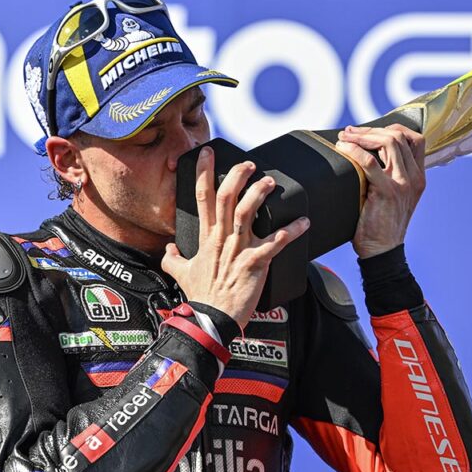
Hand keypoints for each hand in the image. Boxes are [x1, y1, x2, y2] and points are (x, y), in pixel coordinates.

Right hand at [161, 146, 309, 329]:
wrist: (212, 319)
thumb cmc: (200, 297)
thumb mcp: (180, 273)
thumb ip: (173, 258)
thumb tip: (167, 248)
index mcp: (206, 237)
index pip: (202, 197)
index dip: (203, 172)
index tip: (208, 152)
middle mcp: (221, 238)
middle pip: (227, 197)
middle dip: (237, 175)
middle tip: (249, 164)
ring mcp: (238, 250)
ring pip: (248, 212)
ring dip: (260, 194)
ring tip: (270, 182)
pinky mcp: (255, 263)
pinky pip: (276, 242)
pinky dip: (291, 231)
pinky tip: (304, 222)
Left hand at [335, 124, 425, 258]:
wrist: (382, 252)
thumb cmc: (381, 225)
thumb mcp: (394, 197)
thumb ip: (389, 176)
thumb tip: (367, 153)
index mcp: (419, 177)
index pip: (415, 139)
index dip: (392, 129)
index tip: (370, 131)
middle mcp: (415, 178)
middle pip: (399, 136)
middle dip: (371, 130)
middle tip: (349, 132)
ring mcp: (403, 184)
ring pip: (389, 142)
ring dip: (362, 136)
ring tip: (344, 138)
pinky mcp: (388, 192)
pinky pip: (370, 162)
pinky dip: (354, 151)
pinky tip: (343, 149)